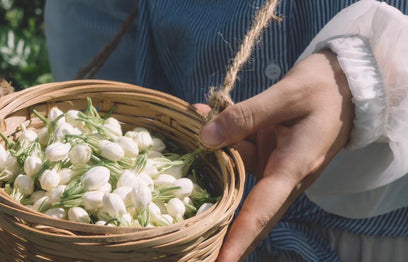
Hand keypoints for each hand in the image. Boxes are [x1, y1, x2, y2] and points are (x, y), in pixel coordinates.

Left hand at [199, 50, 353, 261]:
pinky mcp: (269, 154)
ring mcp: (275, 166)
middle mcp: (284, 175)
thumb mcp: (285, 96)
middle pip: (247, 208)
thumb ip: (244, 116)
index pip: (261, 210)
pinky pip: (238, 153)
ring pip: (236, 173)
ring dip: (211, 158)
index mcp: (294, 167)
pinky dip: (221, 138)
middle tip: (192, 241)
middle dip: (220, 224)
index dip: (239, 238)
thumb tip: (205, 137)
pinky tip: (202, 116)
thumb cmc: (322, 90)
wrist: (345, 86)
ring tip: (189, 132)